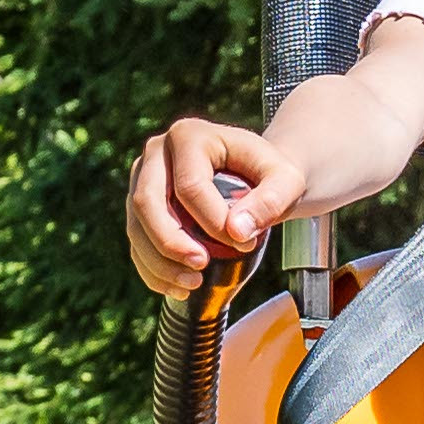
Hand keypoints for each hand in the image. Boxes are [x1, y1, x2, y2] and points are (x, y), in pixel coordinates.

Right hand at [125, 116, 299, 299]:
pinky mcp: (140, 205)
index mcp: (190, 136)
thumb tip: (237, 231)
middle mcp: (157, 152)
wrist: (258, 175)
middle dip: (171, 242)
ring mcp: (143, 178)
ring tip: (192, 283)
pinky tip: (178, 287)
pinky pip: (136, 241)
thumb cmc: (271, 176)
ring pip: (136, 225)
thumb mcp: (287, 181)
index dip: (213, 221)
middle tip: (201, 267)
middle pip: (148, 202)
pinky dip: (152, 269)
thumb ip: (272, 200)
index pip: (190, 185)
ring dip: (159, 262)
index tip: (244, 243)